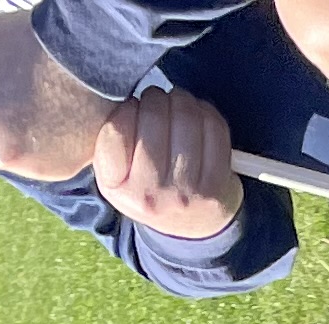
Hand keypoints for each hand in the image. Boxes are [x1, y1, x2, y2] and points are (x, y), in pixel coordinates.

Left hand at [0, 12, 115, 178]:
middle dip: (0, 130)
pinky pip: (53, 159)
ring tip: (47, 105)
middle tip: (19, 98)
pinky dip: (56, 143)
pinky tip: (65, 115)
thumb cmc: (31, 40)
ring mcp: (38, 166)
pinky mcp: (68, 168)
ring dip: (29, 139)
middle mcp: (3, 154)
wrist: (87, 51)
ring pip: (23, 158)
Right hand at [91, 89, 245, 238]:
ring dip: (181, 100)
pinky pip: (213, 127)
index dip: (128, 107)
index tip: (133, 111)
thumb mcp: (116, 170)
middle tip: (157, 103)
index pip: (117, 128)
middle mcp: (149, 194)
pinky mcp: (216, 185)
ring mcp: (185, 192)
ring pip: (186, 116)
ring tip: (176, 107)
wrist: (190, 226)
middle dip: (156, 98)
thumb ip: (113, 135)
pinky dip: (205, 112)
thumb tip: (128, 93)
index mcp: (115, 186)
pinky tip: (198, 120)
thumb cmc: (148, 184)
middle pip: (154, 116)